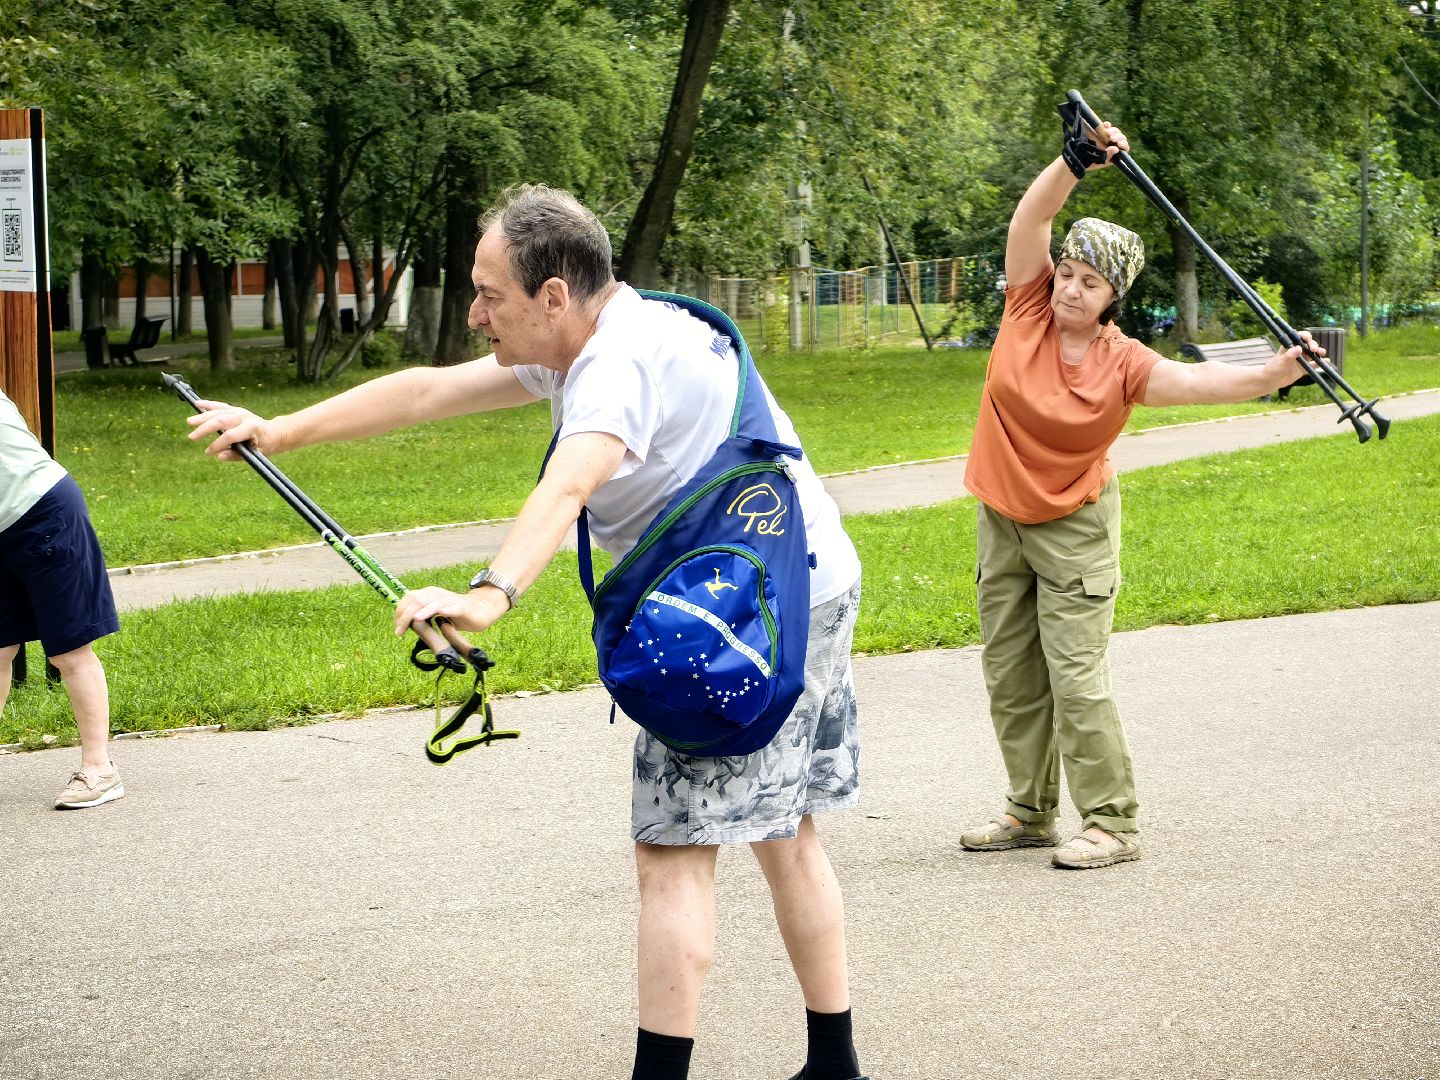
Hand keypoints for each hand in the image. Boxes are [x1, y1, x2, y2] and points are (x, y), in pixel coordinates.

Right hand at [186, 400, 284, 460]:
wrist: (274, 433)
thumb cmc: (265, 445)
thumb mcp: (256, 454)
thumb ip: (238, 456)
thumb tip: (219, 456)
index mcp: (252, 428)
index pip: (231, 435)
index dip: (218, 444)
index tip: (209, 452)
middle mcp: (245, 417)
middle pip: (221, 420)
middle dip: (205, 429)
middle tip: (192, 437)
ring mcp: (240, 411)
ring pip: (218, 412)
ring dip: (203, 417)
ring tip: (190, 422)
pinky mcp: (236, 409)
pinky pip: (220, 406)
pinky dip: (209, 404)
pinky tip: (197, 404)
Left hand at [394, 585, 509, 637]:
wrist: (481, 609)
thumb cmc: (456, 613)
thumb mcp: (435, 614)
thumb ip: (422, 617)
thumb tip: (406, 626)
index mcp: (429, 594)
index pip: (409, 598)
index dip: (400, 612)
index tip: (397, 627)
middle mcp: (437, 594)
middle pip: (416, 600)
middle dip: (405, 615)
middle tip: (400, 631)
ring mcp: (449, 600)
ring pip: (432, 602)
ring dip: (422, 612)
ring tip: (414, 620)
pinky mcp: (462, 607)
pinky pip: (452, 607)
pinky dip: (445, 610)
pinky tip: (440, 614)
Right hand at [1089, 120, 1128, 167]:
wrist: (1074, 158)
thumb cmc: (1086, 163)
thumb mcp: (1097, 161)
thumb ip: (1107, 156)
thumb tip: (1116, 149)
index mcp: (1114, 154)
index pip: (1124, 149)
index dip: (1124, 145)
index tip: (1119, 144)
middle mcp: (1112, 146)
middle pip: (1121, 138)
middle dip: (1118, 137)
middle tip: (1111, 138)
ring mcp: (1106, 138)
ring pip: (1115, 132)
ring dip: (1113, 130)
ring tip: (1107, 132)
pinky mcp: (1100, 133)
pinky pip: (1107, 127)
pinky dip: (1107, 125)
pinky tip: (1105, 125)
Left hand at [1263, 330, 1326, 390]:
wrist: (1271, 381)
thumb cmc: (1273, 368)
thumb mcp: (1281, 361)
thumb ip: (1290, 355)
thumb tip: (1299, 348)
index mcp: (1290, 346)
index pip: (1299, 337)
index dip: (1305, 336)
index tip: (1308, 339)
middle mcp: (1297, 351)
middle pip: (1308, 344)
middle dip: (1313, 345)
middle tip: (1314, 349)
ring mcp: (1301, 359)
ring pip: (1312, 353)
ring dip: (1318, 352)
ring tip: (1322, 353)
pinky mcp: (1304, 368)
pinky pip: (1313, 365)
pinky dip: (1320, 363)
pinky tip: (1327, 361)